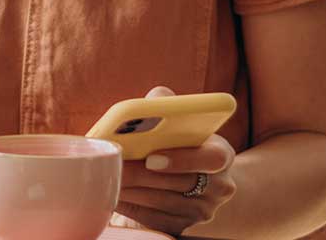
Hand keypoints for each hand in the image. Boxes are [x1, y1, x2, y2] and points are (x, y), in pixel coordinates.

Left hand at [115, 86, 237, 234]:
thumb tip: (156, 98)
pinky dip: (129, 206)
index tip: (151, 158)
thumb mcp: (185, 123)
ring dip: (129, 189)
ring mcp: (202, 211)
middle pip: (177, 183)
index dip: (182, 159)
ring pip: (160, 203)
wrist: (203, 182)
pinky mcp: (183, 227)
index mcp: (222, 155)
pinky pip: (152, 219)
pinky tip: (111, 192)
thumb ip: (171, 105)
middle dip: (139, 174)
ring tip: (104, 175)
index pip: (212, 159)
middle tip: (111, 165)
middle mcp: (219, 187)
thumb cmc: (185, 144)